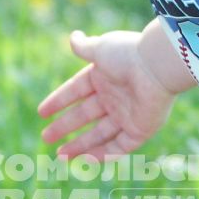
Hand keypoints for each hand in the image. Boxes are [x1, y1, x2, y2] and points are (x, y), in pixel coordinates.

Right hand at [38, 29, 177, 159]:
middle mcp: (115, 97)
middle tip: (46, 138)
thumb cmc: (127, 54)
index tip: (42, 113)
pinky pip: (119, 146)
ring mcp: (127, 115)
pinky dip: (102, 155)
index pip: (75, 91)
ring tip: (60, 156)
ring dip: (80, 146)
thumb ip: (84, 47)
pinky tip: (84, 161)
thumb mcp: (100, 49)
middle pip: (85, 116)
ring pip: (99, 135)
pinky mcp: (140, 130)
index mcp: (104, 76)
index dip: (58, 101)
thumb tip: (72, 37)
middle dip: (64, 127)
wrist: (156, 66)